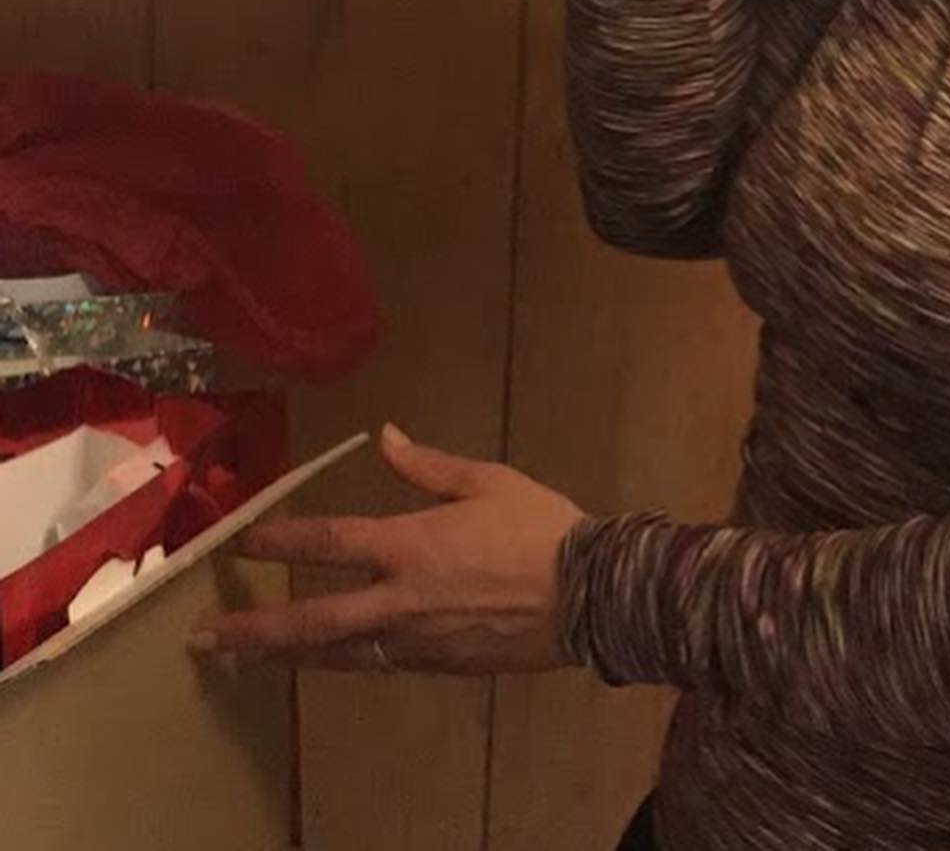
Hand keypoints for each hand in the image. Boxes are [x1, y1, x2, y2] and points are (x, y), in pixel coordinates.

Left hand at [189, 424, 584, 674]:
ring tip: (245, 655)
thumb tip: (384, 435)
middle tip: (206, 636)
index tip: (243, 539)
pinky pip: (377, 663)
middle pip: (311, 621)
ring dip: (286, 654)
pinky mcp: (436, 666)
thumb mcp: (486, 480)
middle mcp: (400, 599)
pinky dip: (342, 660)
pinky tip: (325, 659)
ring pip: (336, 654)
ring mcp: (415, 641)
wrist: (591, 595)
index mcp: (410, 545)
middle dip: (254, 628)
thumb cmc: (540, 527)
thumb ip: (428, 465)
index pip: (328, 543)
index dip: (281, 539)